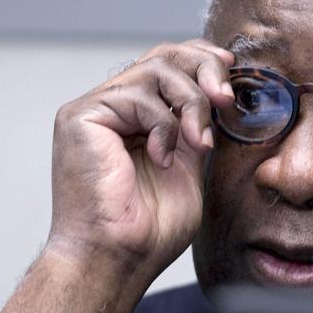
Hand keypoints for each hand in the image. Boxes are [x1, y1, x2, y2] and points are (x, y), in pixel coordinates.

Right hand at [48, 38, 234, 279]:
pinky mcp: (81, 116)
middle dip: (204, 68)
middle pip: (163, 54)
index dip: (202, 60)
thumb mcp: (189, 166)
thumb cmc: (150, 227)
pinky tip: (161, 158)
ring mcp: (96, 109)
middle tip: (224, 98)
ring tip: (197, 141)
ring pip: (156, 69)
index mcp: (137, 118)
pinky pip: (136, 95)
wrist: (119, 258)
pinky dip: (162, 126)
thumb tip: (219, 95)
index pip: (170, 65)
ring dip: (190, 102)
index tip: (230, 73)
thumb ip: (195, 128)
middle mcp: (114, 107)